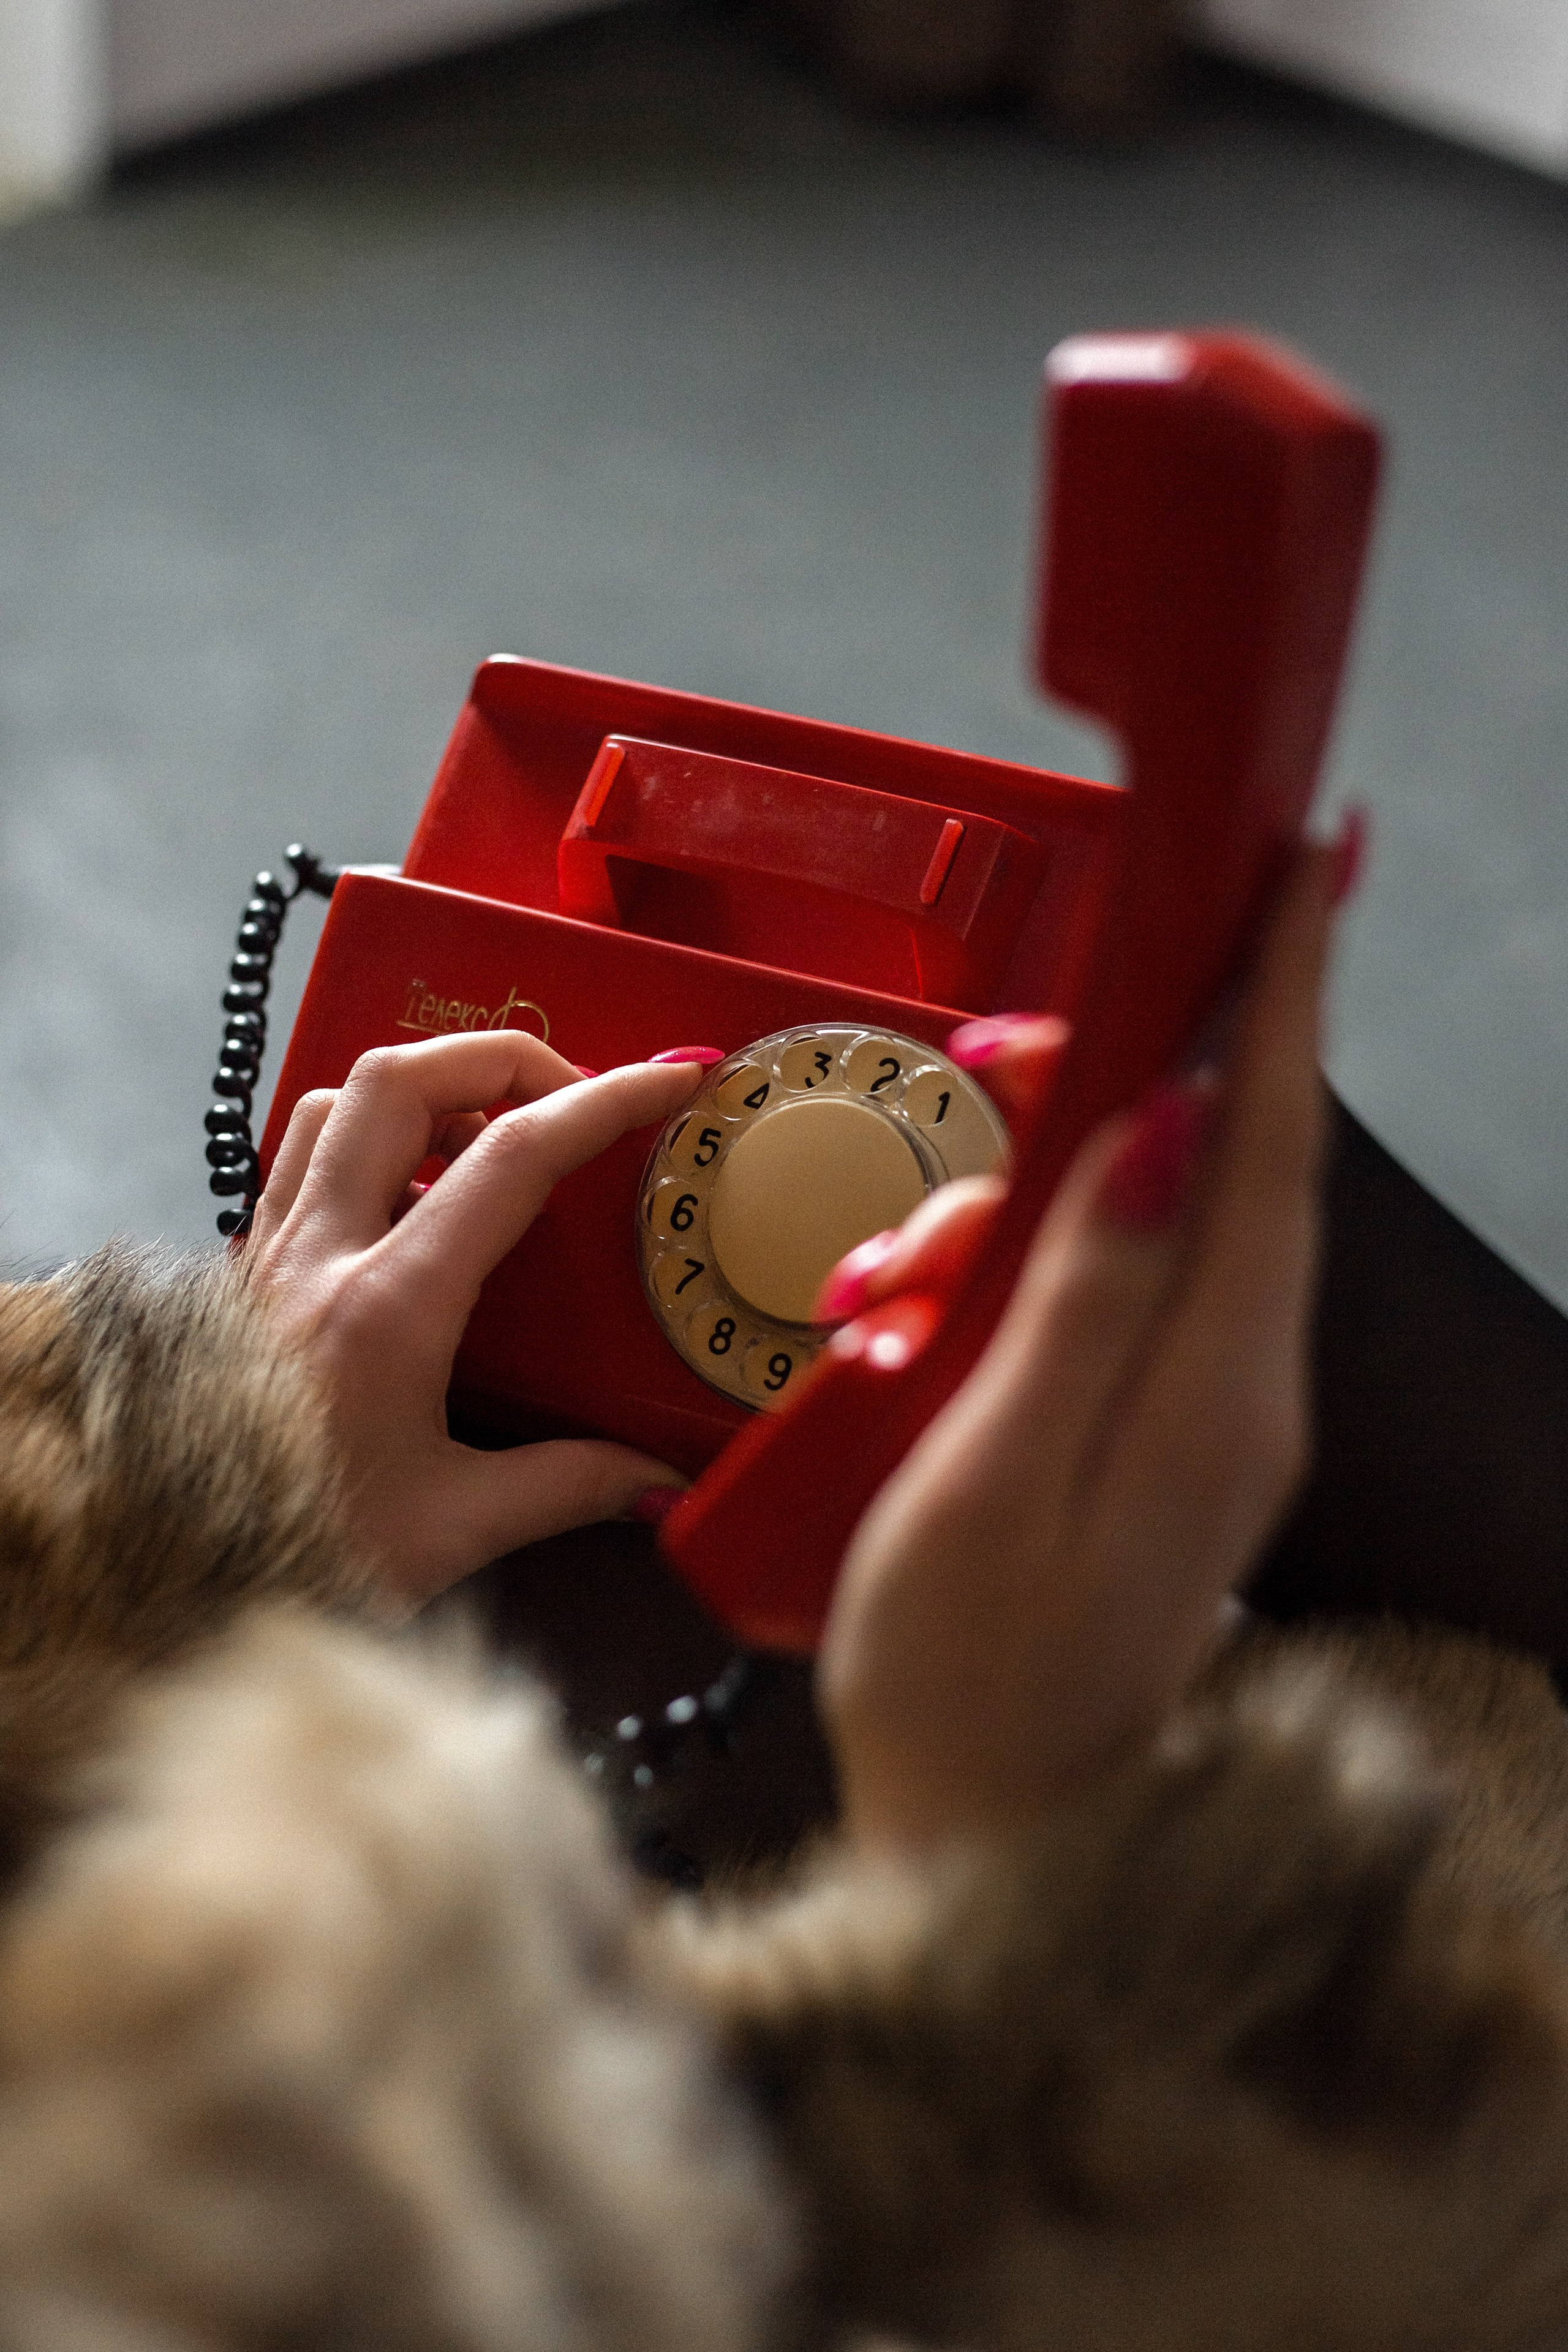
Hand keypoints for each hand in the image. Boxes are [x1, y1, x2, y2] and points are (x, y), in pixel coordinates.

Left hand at [244, 1033, 708, 1607]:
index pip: (511, 1156)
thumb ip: (567, 1485)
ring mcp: (266, 1255)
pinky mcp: (240, 1274)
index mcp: (385, 1308)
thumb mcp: (454, 1531)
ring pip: (334, 1103)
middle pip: (400, 1078)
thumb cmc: (296, 1557)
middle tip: (573, 1094)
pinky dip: (363, 1139)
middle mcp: (315, 1255)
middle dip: (501, 1057)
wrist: (170, 1586)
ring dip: (422, 1088)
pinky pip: (296, 1158)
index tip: (668, 1080)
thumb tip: (659, 1478)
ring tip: (491, 1131)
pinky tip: (411, 1193)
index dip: (604, 1101)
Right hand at [816, 839, 1339, 1848]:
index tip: (1301, 872)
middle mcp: (1249, 1395)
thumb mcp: (992, 1472)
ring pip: (1166, 1229)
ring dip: (1041, 1204)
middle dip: (1114, 1088)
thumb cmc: (965, 1675)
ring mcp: (1219, 1424)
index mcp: (1218, 1389)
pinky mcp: (1174, 1446)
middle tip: (999, 1067)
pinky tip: (934, 1318)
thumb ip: (1083, 1295)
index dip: (1286, 996)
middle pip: (1227, 1167)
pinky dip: (1042, 1271)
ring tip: (902, 1279)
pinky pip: (1132, 1302)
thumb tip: (1162, 1130)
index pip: (1271, 1143)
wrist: (993, 1840)